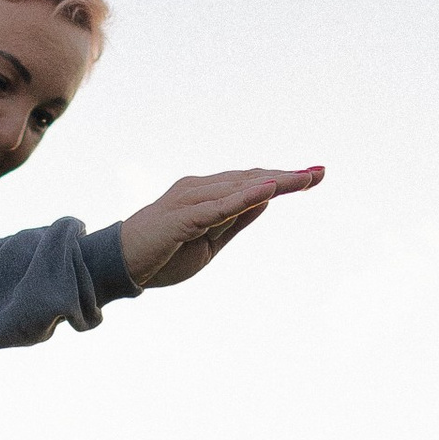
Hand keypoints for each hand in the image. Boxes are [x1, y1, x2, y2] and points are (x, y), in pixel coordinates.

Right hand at [118, 167, 322, 291]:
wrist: (118, 267)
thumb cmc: (161, 255)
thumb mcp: (210, 241)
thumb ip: (235, 220)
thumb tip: (264, 200)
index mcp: (205, 193)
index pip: (250, 181)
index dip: (282, 179)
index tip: (314, 175)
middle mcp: (198, 189)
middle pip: (250, 179)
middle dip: (287, 176)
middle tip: (320, 172)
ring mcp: (190, 200)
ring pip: (240, 187)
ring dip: (274, 181)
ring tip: (305, 178)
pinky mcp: (182, 217)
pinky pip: (219, 206)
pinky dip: (245, 197)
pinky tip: (269, 190)